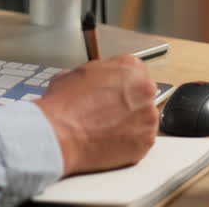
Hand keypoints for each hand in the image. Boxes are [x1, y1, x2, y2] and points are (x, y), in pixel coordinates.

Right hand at [34, 55, 159, 174]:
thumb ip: (96, 74)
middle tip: (109, 113)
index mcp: (129, 67)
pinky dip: (130, 142)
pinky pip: (142, 139)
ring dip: (131, 123)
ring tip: (108, 129)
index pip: (135, 72)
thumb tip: (94, 82)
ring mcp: (148, 115)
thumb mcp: (75, 74)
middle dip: (129, 103)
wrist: (60, 134)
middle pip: (142, 95)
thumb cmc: (64, 105)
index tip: (115, 94)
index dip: (122, 85)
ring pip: (144, 118)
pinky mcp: (147, 140)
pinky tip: (111, 141)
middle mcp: (144, 88)